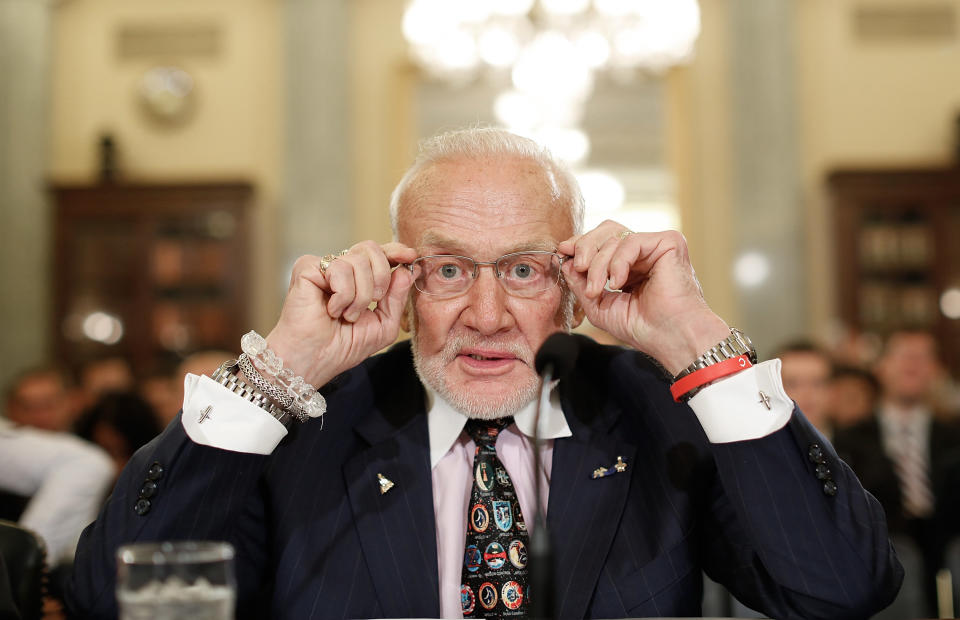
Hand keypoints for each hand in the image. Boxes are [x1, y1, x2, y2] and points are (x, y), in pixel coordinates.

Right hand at [264, 241, 417, 386]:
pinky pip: (339, 268)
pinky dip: (343, 295)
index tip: (411, 256)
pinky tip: (331, 310)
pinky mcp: (307, 268)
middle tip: (373, 302)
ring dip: (360, 296)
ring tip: (346, 315)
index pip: (379, 255)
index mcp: (359, 280)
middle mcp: (341, 270)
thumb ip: (397, 297)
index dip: (396, 251)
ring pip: (358, 261)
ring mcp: (323, 268)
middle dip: (381, 277)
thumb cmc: (344, 347)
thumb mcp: (383, 325)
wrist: (315, 360)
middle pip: (371, 249)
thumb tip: (408, 269)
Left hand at [558, 221, 729, 375]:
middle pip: (606, 231)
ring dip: (599, 264)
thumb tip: (565, 259)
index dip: (581, 244)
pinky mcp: (669, 243)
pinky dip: (618, 262)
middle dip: (585, 249)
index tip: (564, 252)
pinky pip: (631, 241)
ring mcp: (656, 246)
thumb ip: (581, 282)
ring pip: (615, 237)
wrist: (671, 338)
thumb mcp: (599, 305)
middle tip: (578, 269)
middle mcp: (644, 252)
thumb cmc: (642, 327)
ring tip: (598, 289)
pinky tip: (618, 283)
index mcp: (629, 264)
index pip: (601, 241)